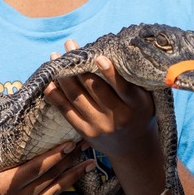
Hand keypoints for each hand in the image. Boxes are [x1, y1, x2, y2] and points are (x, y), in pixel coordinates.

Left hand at [44, 40, 156, 160]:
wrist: (135, 149)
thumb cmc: (139, 113)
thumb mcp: (145, 98)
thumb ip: (131, 80)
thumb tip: (110, 51)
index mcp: (136, 105)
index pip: (122, 87)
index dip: (110, 72)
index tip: (98, 56)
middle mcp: (118, 116)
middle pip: (94, 88)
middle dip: (80, 64)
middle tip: (70, 45)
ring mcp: (100, 126)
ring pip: (77, 97)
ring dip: (63, 75)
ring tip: (55, 56)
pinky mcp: (86, 132)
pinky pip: (66, 112)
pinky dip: (55, 96)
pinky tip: (48, 82)